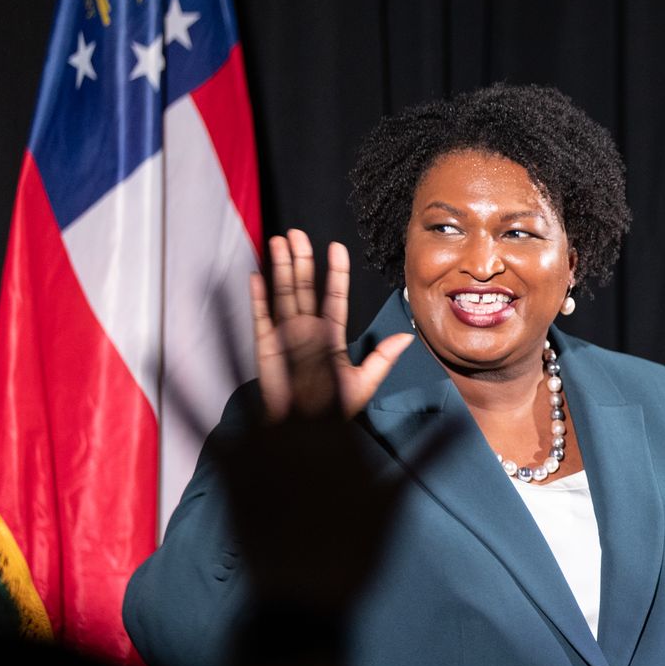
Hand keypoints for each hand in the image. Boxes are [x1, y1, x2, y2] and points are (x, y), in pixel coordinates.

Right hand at [251, 229, 413, 418]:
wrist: (306, 432)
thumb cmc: (332, 408)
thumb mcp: (363, 383)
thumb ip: (382, 359)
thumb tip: (407, 337)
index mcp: (330, 336)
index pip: (335, 298)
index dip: (336, 274)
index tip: (337, 248)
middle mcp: (307, 330)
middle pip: (304, 288)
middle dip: (301, 260)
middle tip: (297, 233)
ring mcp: (285, 336)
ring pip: (283, 295)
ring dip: (280, 268)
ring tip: (279, 242)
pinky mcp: (266, 347)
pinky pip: (261, 318)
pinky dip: (258, 298)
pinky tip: (257, 276)